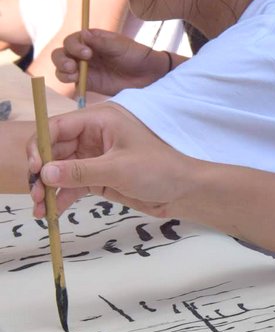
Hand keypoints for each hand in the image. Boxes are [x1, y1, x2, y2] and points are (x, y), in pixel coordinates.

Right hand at [27, 103, 195, 216]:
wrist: (183, 191)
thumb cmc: (159, 170)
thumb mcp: (118, 169)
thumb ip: (80, 171)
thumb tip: (44, 173)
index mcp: (101, 120)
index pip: (59, 126)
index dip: (40, 145)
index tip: (33, 168)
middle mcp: (94, 135)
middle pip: (55, 148)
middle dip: (41, 171)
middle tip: (35, 193)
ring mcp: (95, 156)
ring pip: (60, 169)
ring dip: (48, 187)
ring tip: (40, 208)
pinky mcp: (98, 176)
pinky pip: (72, 184)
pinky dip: (61, 196)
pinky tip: (51, 212)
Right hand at [52, 29, 171, 95]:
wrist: (149, 76)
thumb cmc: (137, 55)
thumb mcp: (121, 46)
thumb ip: (102, 42)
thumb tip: (83, 33)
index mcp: (92, 40)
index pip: (73, 40)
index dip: (74, 46)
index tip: (87, 53)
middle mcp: (84, 53)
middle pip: (61, 53)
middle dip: (62, 59)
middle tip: (72, 65)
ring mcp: (84, 68)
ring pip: (62, 67)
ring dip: (62, 70)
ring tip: (73, 73)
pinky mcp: (87, 83)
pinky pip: (71, 81)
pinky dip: (68, 81)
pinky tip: (76, 82)